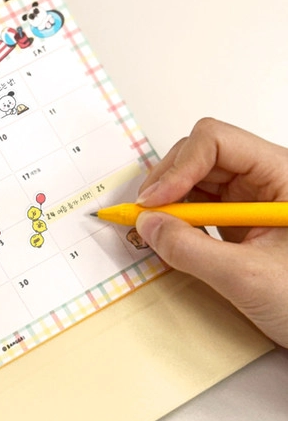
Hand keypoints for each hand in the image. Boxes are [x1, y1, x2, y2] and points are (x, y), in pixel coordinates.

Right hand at [136, 118, 287, 347]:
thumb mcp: (247, 277)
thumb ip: (191, 250)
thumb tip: (147, 225)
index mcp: (282, 175)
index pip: (217, 142)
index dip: (179, 167)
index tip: (154, 202)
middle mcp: (267, 177)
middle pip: (201, 154)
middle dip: (168, 182)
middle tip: (146, 215)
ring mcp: (253, 196)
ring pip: (195, 177)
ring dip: (170, 200)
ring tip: (158, 228)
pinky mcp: (240, 217)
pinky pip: (200, 202)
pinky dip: (178, 216)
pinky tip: (174, 236)